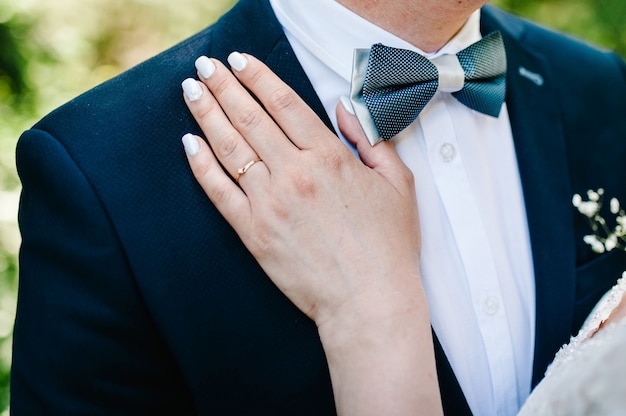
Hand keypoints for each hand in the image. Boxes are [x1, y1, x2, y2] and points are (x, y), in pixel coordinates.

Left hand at [180, 52, 440, 414]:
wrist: (369, 301)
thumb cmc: (387, 246)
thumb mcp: (397, 184)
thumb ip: (370, 140)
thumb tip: (345, 109)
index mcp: (329, 158)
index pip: (284, 104)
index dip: (258, 77)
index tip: (239, 61)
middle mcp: (295, 173)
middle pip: (250, 118)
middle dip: (223, 87)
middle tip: (205, 66)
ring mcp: (270, 203)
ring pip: (230, 148)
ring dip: (207, 114)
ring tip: (191, 91)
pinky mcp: (253, 233)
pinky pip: (219, 191)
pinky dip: (201, 165)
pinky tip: (189, 142)